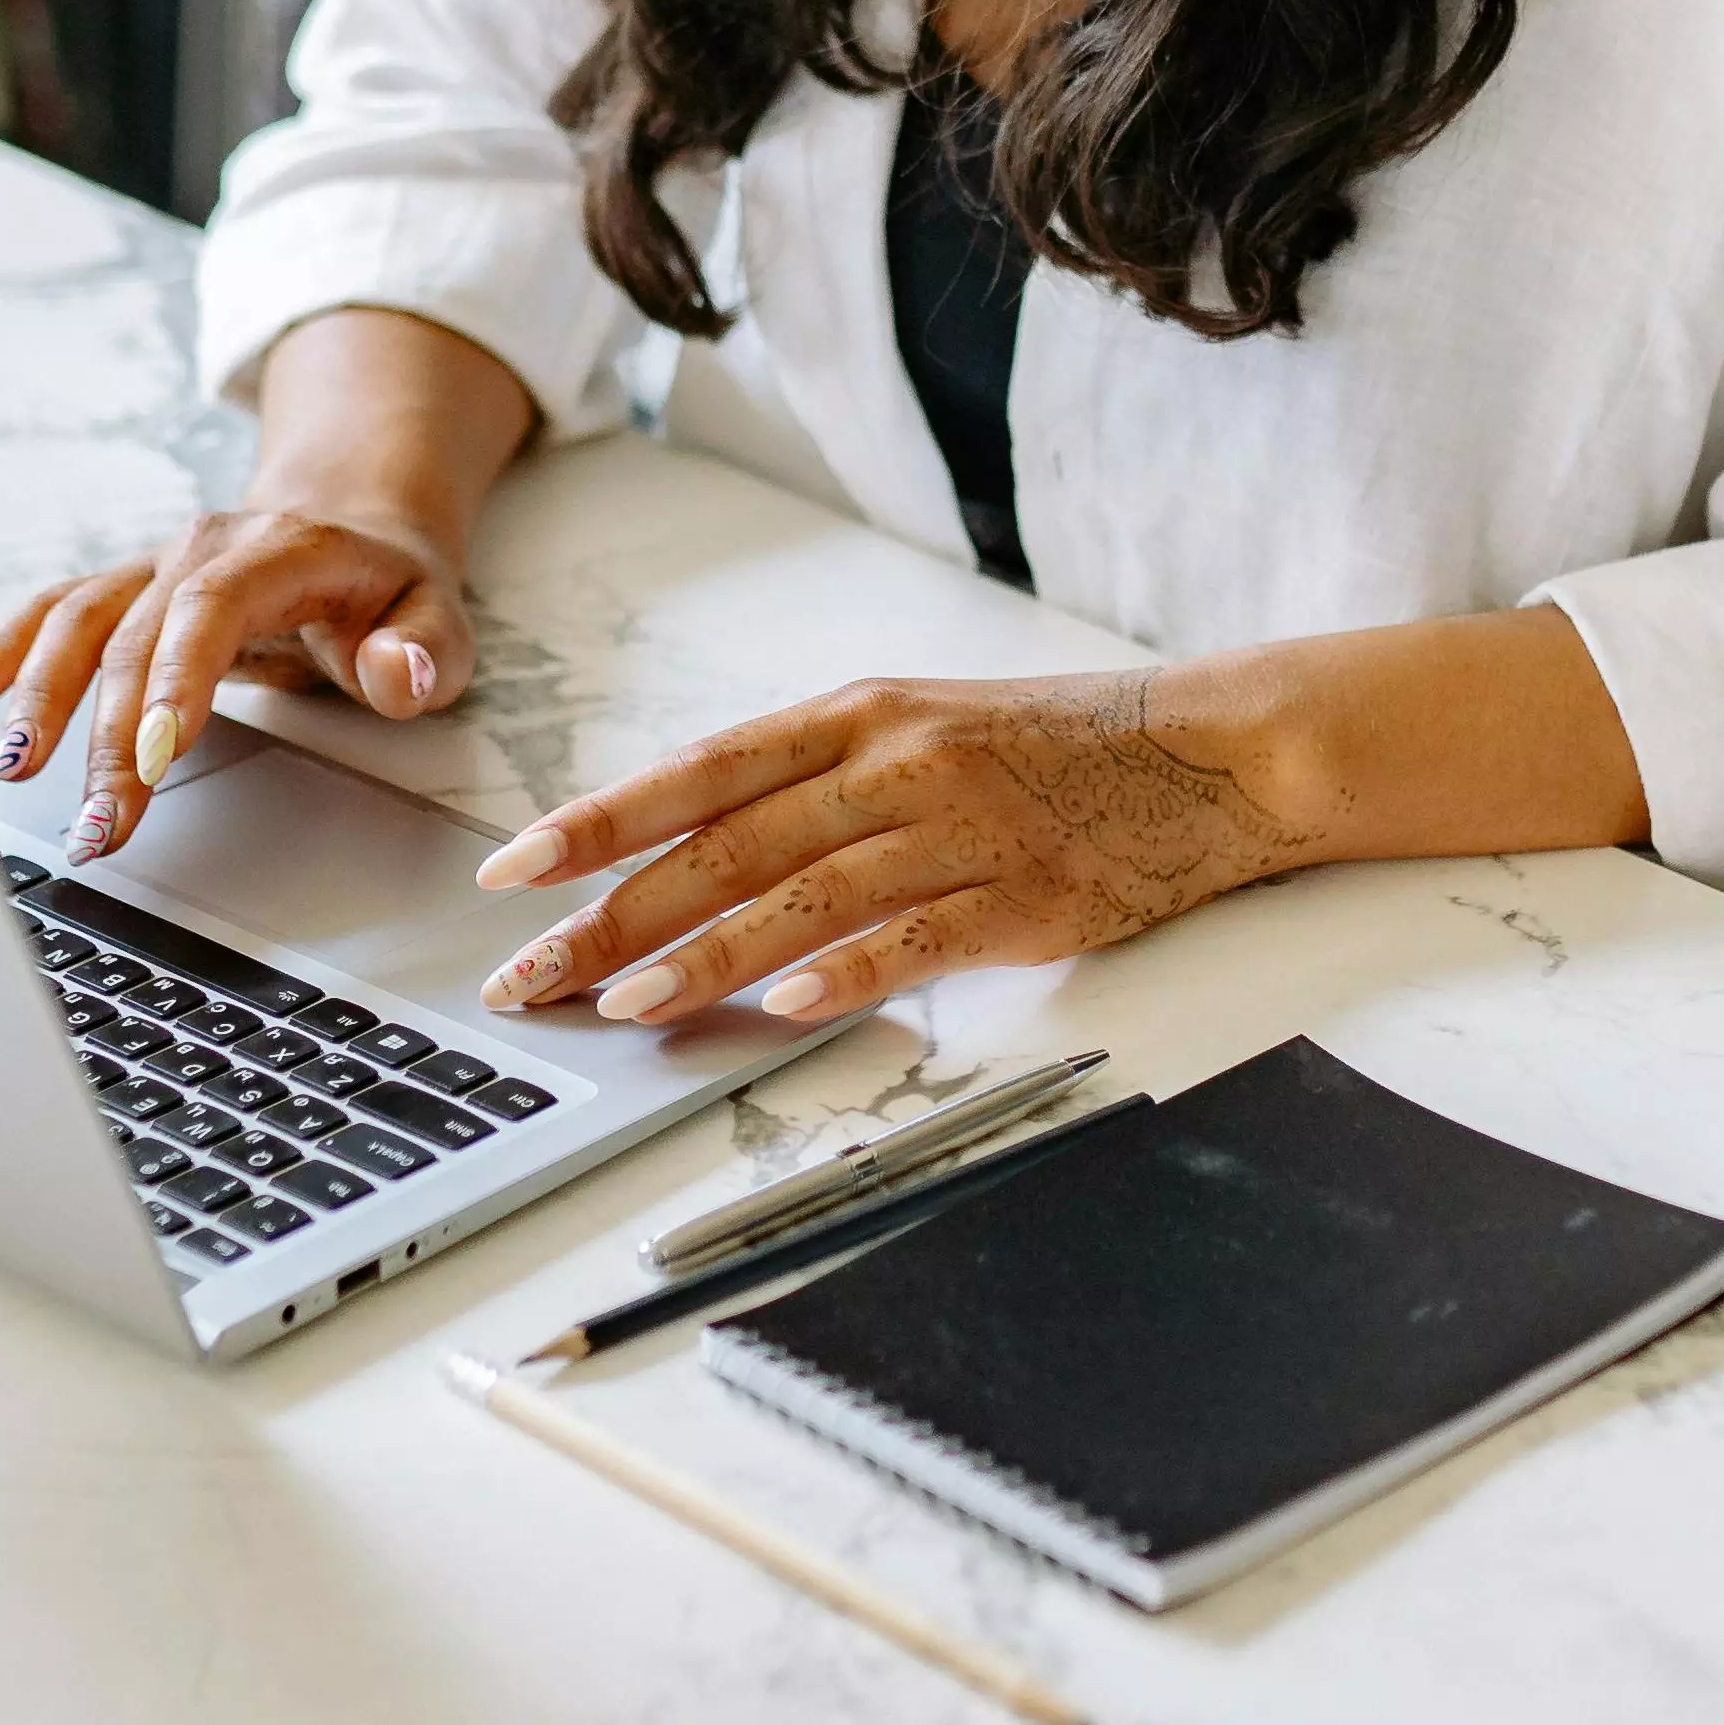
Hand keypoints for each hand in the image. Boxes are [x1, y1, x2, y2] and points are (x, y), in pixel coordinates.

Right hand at [0, 499, 473, 859]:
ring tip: (12, 772)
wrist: (352, 523)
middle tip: (96, 828)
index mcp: (280, 550)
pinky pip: (55, 614)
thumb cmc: (393, 587)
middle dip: (107, 738)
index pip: (212, 609)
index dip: (175, 678)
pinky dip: (7, 652)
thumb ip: (424, 651)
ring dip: (41, 700)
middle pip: (135, 638)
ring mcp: (155, 568)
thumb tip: (396, 673)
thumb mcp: (442, 618)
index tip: (155, 755)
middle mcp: (202, 549)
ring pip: (80, 624)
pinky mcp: (126, 592)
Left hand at [470, 666, 1313, 1025]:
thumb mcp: (917, 731)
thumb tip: (684, 856)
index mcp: (856, 717)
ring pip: (803, 896)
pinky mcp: (1022, 899)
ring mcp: (960, 831)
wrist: (1209, 750)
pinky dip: (842, 973)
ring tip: (622, 1004)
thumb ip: (811, 787)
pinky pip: (914, 939)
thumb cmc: (1049, 747)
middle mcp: (895, 764)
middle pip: (728, 845)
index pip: (698, 773)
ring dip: (703, 955)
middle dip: (613, 913)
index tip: (514, 873)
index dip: (600, 824)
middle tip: (531, 975)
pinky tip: (779, 1007)